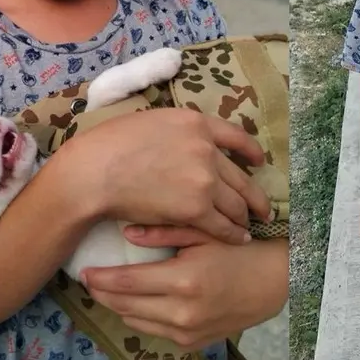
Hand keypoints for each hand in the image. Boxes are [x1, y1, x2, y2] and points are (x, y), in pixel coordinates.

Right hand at [68, 108, 270, 245]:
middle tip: (263, 207)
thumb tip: (186, 141)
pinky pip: (223, 225)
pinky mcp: (196, 209)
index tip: (259, 162)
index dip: (251, 152)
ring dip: (244, 217)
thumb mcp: (152, 120)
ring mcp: (204, 180)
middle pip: (242, 177)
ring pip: (236, 203)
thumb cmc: (111, 144)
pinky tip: (239, 238)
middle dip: (255, 195)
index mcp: (196, 123)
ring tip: (248, 226)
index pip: (237, 136)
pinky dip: (234, 234)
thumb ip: (178, 130)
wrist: (96, 171)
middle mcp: (207, 149)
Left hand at [81, 230, 288, 351]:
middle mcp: (182, 312)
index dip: (100, 278)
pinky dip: (140, 317)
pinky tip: (135, 301)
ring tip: (107, 289)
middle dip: (103, 293)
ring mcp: (188, 332)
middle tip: (89, 279)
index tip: (83, 271)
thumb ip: (163, 234)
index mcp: (183, 281)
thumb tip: (125, 232)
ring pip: (136, 322)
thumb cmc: (238, 250)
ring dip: (118, 307)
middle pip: (125, 306)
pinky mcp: (193, 342)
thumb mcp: (202, 234)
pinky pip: (155, 331)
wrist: (275, 282)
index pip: (127, 283)